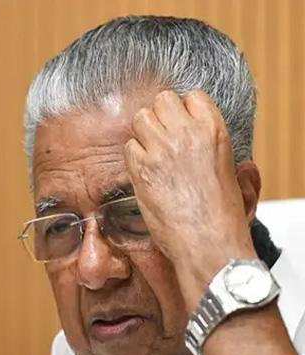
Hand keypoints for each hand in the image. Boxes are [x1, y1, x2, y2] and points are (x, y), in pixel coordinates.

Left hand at [124, 90, 255, 304]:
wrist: (207, 241)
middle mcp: (187, 134)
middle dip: (159, 116)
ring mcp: (162, 150)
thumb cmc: (222, 216)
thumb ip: (230, 162)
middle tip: (161, 138)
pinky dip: (133, 157)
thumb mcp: (235, 178)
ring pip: (141, 118)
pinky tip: (143, 172)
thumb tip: (241, 164)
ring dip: (143, 133)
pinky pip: (129, 147)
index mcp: (214, 131)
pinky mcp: (142, 168)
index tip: (181, 125)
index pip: (191, 97)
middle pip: (162, 100)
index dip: (183, 110)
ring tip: (150, 153)